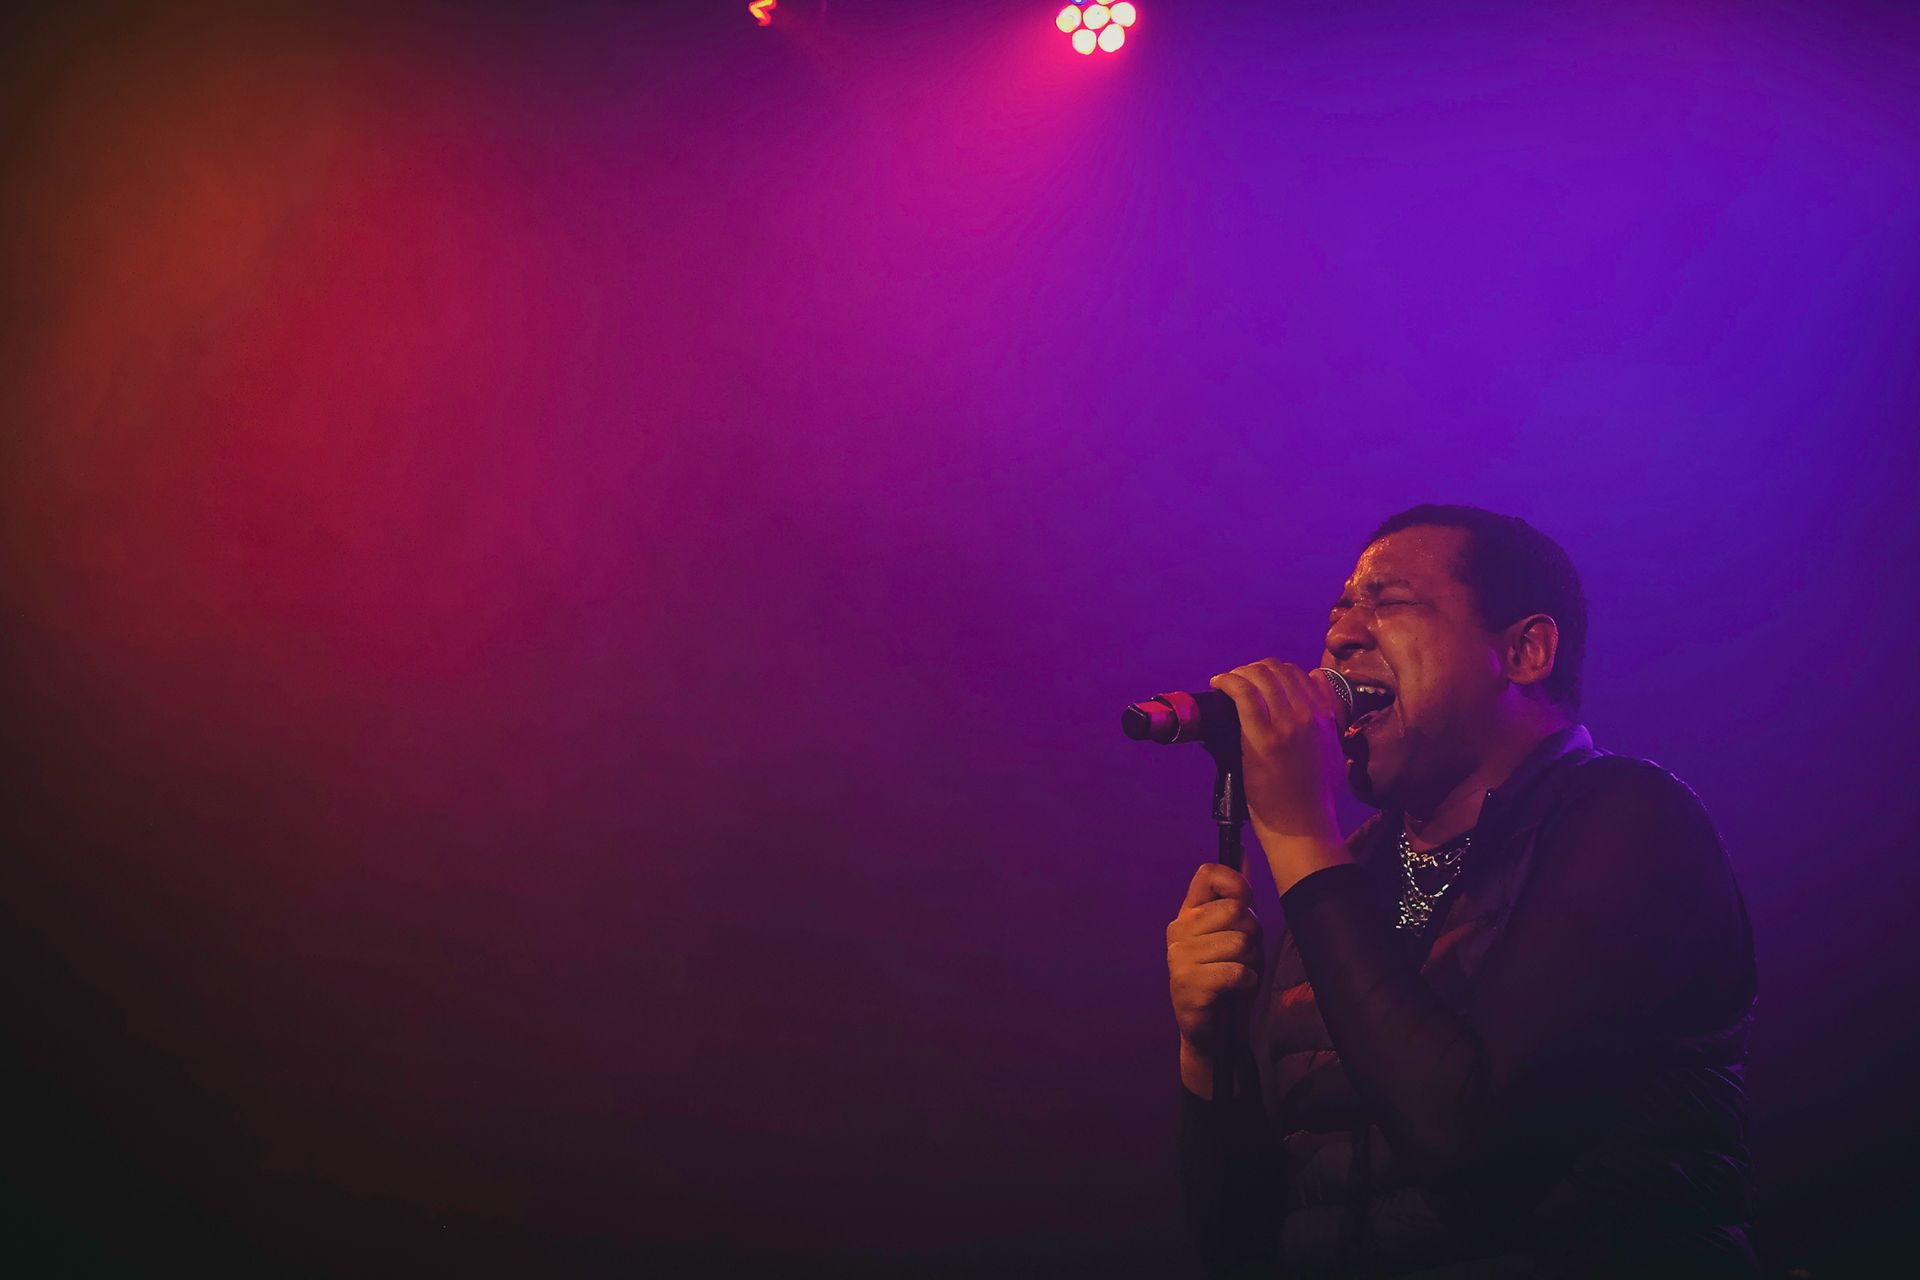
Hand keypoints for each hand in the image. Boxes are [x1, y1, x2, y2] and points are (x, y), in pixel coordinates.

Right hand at [1166, 862, 1262, 1060]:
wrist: (1215, 1032)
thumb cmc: (1228, 979)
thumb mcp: (1237, 934)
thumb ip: (1237, 897)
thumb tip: (1242, 852)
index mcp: (1189, 913)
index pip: (1208, 874)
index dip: (1236, 883)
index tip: (1245, 902)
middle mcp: (1178, 930)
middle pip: (1236, 911)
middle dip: (1251, 936)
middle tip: (1241, 956)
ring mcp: (1179, 958)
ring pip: (1240, 943)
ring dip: (1250, 964)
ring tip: (1237, 976)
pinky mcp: (1188, 986)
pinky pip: (1236, 972)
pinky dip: (1246, 983)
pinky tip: (1234, 992)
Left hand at [1209, 660, 1350, 883]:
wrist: (1304, 828)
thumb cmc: (1316, 798)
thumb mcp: (1334, 751)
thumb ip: (1330, 718)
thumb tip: (1318, 686)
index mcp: (1326, 717)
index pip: (1299, 673)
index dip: (1273, 671)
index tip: (1256, 680)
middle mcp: (1308, 714)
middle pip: (1276, 670)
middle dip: (1252, 670)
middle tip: (1238, 682)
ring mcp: (1286, 724)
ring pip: (1259, 676)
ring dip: (1238, 674)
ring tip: (1226, 683)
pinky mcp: (1262, 737)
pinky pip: (1244, 693)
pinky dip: (1228, 682)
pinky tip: (1219, 684)